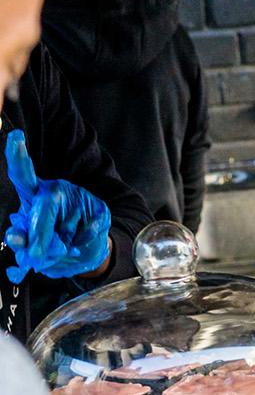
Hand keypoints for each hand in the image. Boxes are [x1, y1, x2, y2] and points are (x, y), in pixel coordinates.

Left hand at [5, 130, 110, 283]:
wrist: (84, 249)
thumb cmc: (51, 242)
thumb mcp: (30, 243)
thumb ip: (23, 242)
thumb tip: (21, 243)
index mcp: (34, 194)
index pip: (22, 174)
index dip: (17, 155)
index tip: (14, 137)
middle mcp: (56, 190)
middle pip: (46, 207)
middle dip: (39, 235)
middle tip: (33, 257)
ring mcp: (80, 198)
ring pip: (66, 227)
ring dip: (60, 249)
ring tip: (60, 250)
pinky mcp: (100, 210)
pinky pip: (87, 233)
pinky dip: (79, 247)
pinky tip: (76, 246)